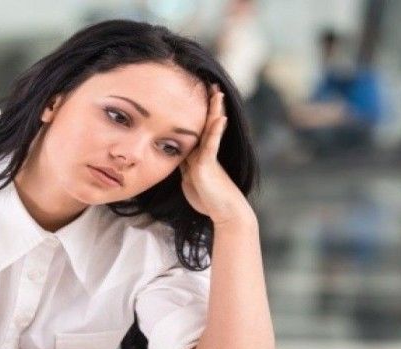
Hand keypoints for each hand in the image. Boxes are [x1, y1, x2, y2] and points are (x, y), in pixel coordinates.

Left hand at [179, 84, 252, 226]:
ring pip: (210, 129)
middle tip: (210, 84)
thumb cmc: (207, 199)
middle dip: (208, 105)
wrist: (224, 213)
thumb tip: (175, 155)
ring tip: (217, 92)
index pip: (197, 129)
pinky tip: (220, 118)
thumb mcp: (189, 178)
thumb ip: (184, 165)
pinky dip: (215, 131)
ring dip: (214, 110)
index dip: (196, 113)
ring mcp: (208, 157)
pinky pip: (211, 144)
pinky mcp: (209, 165)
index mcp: (200, 154)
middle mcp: (206, 152)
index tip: (195, 95)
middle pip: (206, 123)